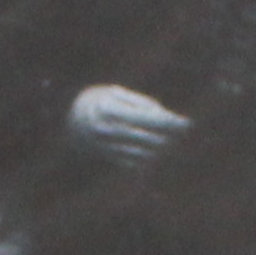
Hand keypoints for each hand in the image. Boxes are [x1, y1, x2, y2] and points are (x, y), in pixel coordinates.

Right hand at [60, 83, 194, 170]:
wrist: (69, 119)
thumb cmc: (99, 100)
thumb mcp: (116, 93)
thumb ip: (139, 103)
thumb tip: (164, 115)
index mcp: (110, 108)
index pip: (147, 118)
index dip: (168, 121)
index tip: (186, 122)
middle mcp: (106, 128)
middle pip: (146, 136)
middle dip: (167, 135)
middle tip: (182, 133)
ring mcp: (104, 145)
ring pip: (141, 151)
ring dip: (160, 148)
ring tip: (171, 142)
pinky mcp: (105, 156)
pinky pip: (131, 161)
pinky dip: (147, 157)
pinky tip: (156, 153)